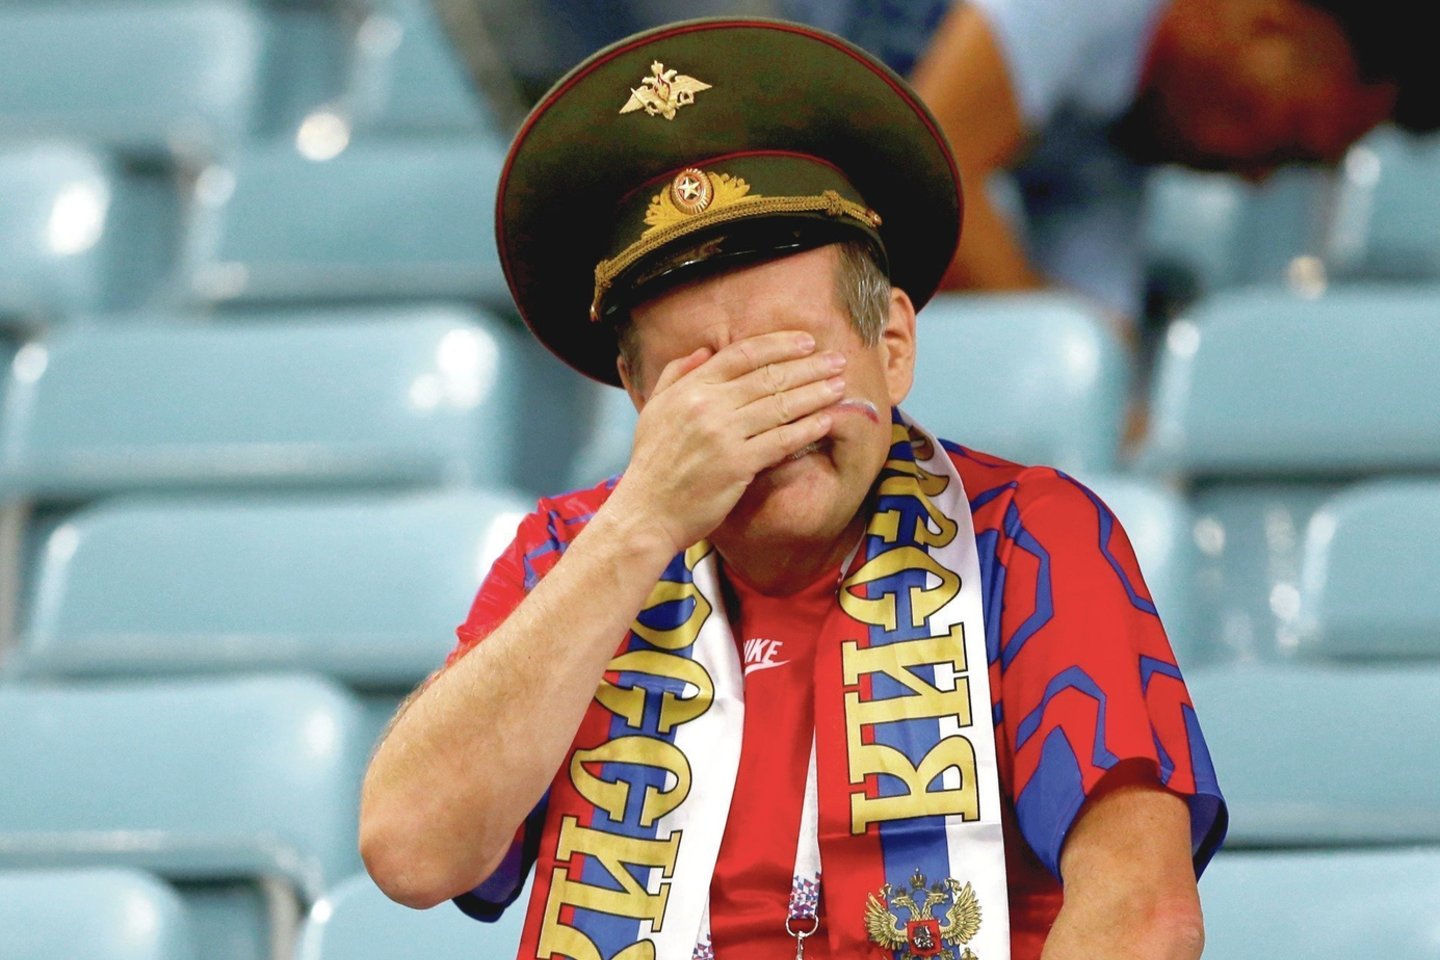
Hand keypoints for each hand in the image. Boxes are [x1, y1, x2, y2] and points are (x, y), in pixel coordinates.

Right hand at [610, 330, 845, 556]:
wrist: (646, 512)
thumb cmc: (652, 463)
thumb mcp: (655, 408)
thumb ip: (676, 374)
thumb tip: (704, 350)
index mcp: (690, 387)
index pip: (742, 354)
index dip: (779, 344)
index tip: (807, 341)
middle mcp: (708, 405)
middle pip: (768, 376)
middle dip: (808, 366)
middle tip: (837, 360)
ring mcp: (723, 435)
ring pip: (780, 405)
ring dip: (816, 393)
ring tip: (840, 386)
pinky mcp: (738, 465)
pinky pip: (781, 440)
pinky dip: (807, 428)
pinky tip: (827, 420)